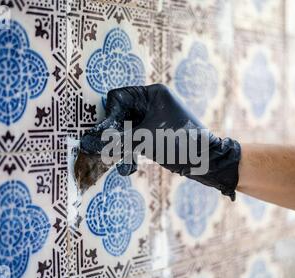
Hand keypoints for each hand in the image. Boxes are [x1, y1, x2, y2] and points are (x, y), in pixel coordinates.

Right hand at [80, 84, 240, 199]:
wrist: (207, 163)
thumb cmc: (179, 144)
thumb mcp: (144, 141)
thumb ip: (115, 141)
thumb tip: (86, 143)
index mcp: (152, 94)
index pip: (118, 97)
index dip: (108, 116)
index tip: (105, 135)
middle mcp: (152, 102)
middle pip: (120, 115)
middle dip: (114, 137)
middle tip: (107, 153)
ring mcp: (154, 119)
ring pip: (126, 130)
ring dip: (122, 149)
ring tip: (124, 164)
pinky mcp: (156, 134)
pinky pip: (135, 140)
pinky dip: (131, 153)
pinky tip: (129, 167)